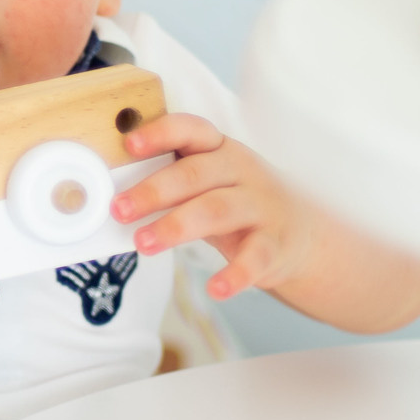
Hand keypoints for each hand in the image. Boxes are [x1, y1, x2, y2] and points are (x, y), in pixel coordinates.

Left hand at [110, 114, 322, 300]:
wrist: (303, 234)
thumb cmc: (238, 203)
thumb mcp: (209, 184)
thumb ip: (171, 184)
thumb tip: (116, 199)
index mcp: (220, 150)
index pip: (191, 131)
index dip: (161, 133)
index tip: (130, 144)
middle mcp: (242, 171)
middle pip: (195, 174)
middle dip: (153, 191)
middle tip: (119, 209)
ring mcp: (261, 206)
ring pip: (216, 210)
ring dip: (176, 226)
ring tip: (143, 243)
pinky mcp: (275, 244)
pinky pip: (254, 258)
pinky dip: (235, 274)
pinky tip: (215, 289)